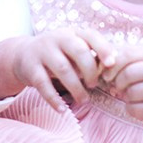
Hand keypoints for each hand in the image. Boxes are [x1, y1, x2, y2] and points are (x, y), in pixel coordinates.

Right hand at [0, 27, 117, 110]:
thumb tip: (118, 69)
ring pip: (62, 69)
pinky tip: (63, 110)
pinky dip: (54, 99)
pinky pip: (43, 84)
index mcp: (73, 33)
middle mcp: (58, 38)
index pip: (91, 36)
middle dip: (90, 70)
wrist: (23, 55)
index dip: (104, 48)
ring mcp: (43, 51)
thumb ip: (93, 56)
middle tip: (94, 85)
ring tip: (83, 100)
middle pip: (78, 51)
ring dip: (75, 87)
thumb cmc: (59, 54)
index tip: (113, 63)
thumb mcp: (74, 49)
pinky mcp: (30, 68)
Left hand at [103, 50, 142, 134]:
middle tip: (119, 89)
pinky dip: (133, 110)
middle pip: (127, 74)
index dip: (112, 65)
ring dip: (127, 98)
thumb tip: (103, 64)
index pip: (128, 54)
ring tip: (138, 98)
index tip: (107, 75)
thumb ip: (134, 62)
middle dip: (118, 84)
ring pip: (130, 93)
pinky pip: (134, 109)